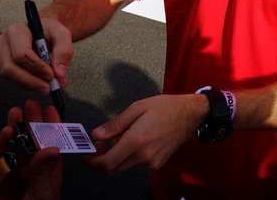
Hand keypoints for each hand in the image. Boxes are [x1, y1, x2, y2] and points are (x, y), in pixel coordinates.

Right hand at [0, 17, 71, 92]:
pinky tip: (41, 82)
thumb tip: (59, 74)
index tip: (51, 75)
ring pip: (11, 77)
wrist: (44, 32)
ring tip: (49, 85)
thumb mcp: (62, 35)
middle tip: (49, 87)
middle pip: (10, 68)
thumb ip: (64, 51)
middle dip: (31, 81)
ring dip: (31, 85)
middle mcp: (3, 42)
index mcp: (16, 31)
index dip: (36, 67)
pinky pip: (13, 80)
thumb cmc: (51, 32)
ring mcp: (0, 55)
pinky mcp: (4, 66)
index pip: (20, 54)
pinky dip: (29, 85)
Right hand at [0, 99, 62, 199]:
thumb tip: (52, 148)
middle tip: (31, 104)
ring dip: (17, 128)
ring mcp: (15, 172)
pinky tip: (6, 131)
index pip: (52, 144)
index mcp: (49, 171)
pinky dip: (2, 144)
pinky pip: (0, 157)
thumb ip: (45, 171)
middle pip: (33, 141)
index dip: (52, 127)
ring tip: (16, 111)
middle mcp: (32, 169)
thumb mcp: (43, 193)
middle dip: (33, 121)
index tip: (51, 111)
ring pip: (15, 145)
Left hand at [84, 94, 207, 173]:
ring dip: (117, 157)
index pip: (107, 162)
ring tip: (124, 136)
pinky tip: (135, 140)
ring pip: (124, 167)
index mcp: (137, 141)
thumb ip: (115, 124)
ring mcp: (151, 162)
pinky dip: (129, 156)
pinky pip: (135, 165)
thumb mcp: (137, 108)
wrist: (190, 115)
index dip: (93, 162)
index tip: (86, 156)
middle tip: (101, 144)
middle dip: (102, 160)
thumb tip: (97, 135)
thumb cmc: (166, 108)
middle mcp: (144, 156)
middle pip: (113, 169)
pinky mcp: (157, 164)